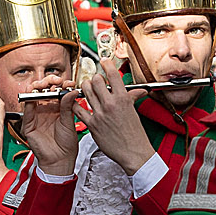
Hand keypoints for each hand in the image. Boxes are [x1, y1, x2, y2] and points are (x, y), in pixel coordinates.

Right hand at [21, 84, 80, 175]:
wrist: (60, 159)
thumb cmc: (66, 144)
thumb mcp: (69, 121)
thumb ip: (68, 106)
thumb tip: (71, 91)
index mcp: (57, 108)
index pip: (56, 91)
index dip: (60, 84)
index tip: (67, 82)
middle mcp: (46, 110)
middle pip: (43, 91)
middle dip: (48, 82)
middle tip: (55, 81)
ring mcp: (37, 116)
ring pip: (33, 97)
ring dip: (37, 88)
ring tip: (44, 85)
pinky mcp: (29, 124)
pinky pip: (27, 111)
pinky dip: (29, 102)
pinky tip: (34, 96)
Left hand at [74, 59, 154, 175]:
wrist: (133, 152)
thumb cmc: (135, 134)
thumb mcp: (134, 112)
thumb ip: (131, 98)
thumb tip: (138, 91)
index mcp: (123, 98)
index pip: (112, 73)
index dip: (106, 64)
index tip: (104, 62)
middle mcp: (110, 104)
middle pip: (95, 80)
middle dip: (94, 79)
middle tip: (95, 82)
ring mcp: (100, 114)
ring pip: (85, 91)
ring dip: (85, 88)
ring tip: (87, 91)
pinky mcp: (92, 124)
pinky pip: (78, 109)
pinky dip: (77, 104)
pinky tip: (79, 104)